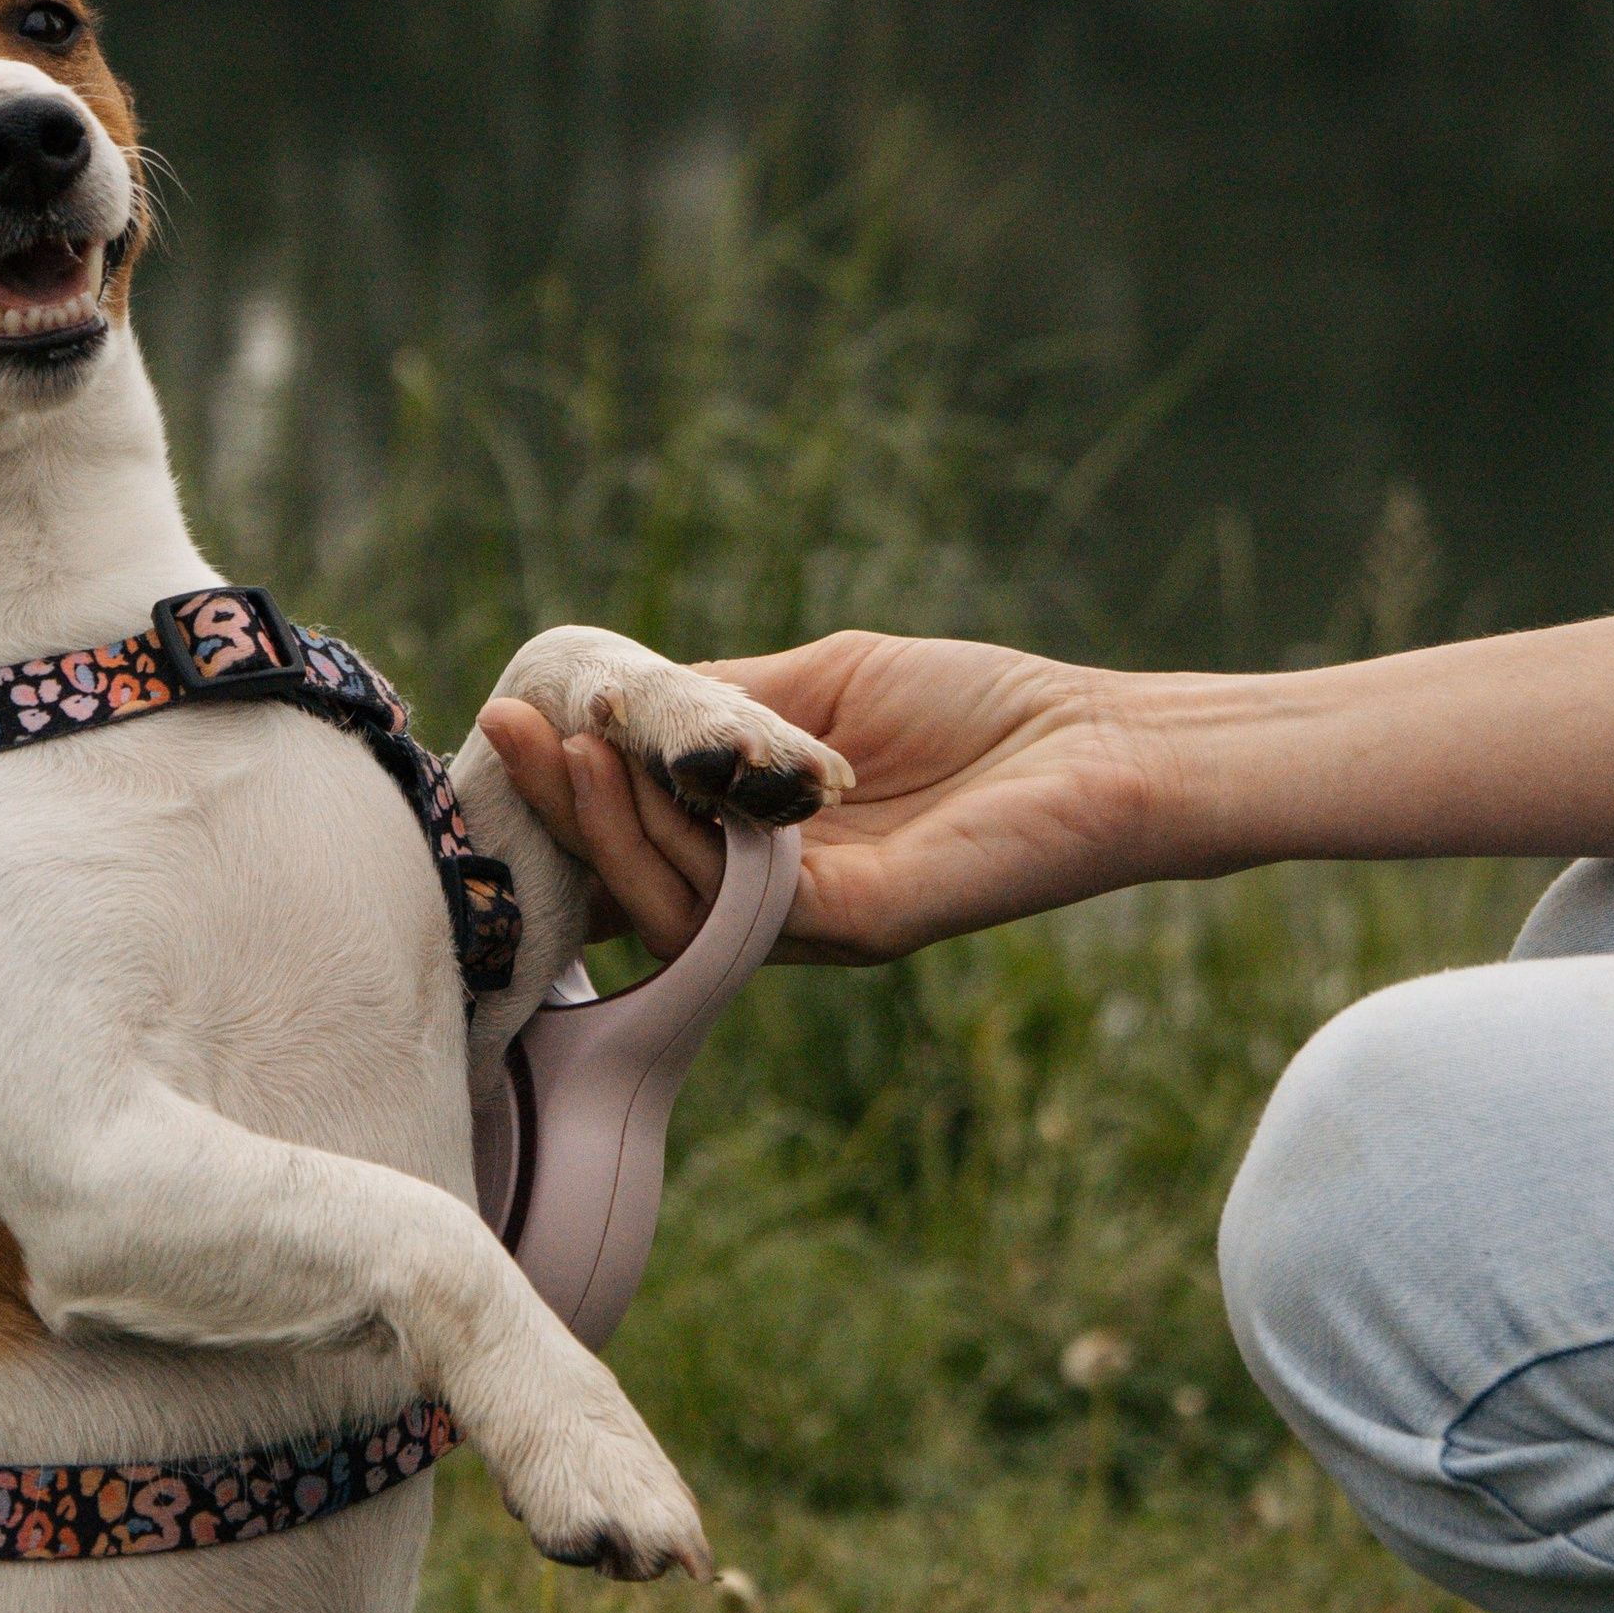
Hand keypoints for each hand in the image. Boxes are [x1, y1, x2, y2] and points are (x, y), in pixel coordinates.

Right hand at [479, 632, 1166, 963]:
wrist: (1106, 741)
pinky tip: (647, 773)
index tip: (509, 725)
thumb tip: (607, 699)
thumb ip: (723, 708)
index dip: (568, 803)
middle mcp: (783, 906)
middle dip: (561, 811)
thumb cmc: (981, 709)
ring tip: (569, 746)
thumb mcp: (821, 687)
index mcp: (768, 856)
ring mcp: (822, 924)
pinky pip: (744, 904)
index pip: (643, 847)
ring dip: (605, 826)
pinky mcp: (867, 924)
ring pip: (672, 904)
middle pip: (635, 886)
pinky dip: (681, 843)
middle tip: (507, 732)